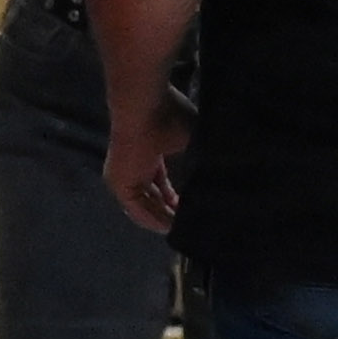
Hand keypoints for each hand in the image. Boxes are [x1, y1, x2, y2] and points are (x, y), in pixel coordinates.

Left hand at [105, 96, 189, 235]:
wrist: (144, 108)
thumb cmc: (168, 116)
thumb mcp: (189, 138)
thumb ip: (197, 157)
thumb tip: (217, 172)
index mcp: (147, 153)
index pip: (159, 181)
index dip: (174, 196)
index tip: (192, 205)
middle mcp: (133, 167)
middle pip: (152, 196)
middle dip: (170, 211)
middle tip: (190, 223)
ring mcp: (123, 177)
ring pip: (145, 205)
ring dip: (163, 218)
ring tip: (182, 230)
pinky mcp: (120, 185)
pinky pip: (138, 210)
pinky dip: (154, 220)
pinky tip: (170, 229)